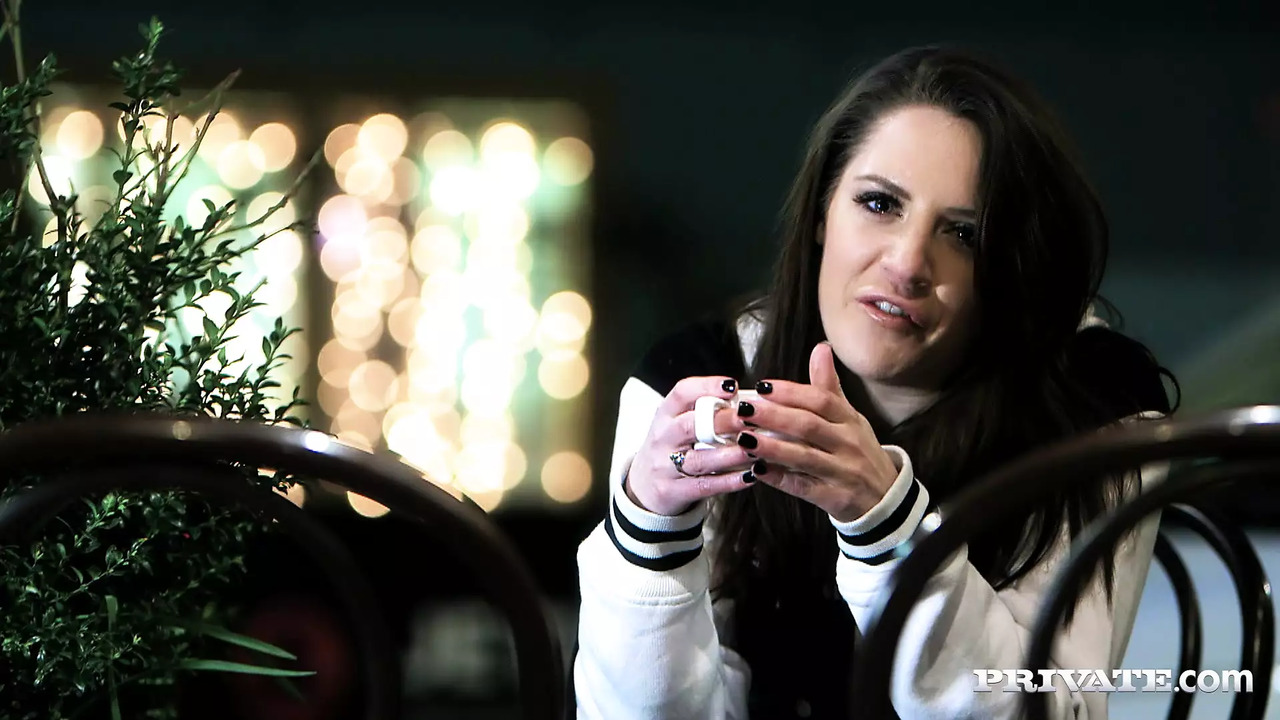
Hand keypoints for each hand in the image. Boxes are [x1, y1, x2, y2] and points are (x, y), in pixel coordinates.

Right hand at [626, 376, 757, 515]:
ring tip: (754, 449)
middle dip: (721, 420)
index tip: (731, 386)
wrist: (642, 486)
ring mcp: (664, 466)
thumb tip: (748, 403)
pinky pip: (704, 486)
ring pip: (699, 459)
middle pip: (690, 425)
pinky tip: (749, 476)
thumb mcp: (676, 424)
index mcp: (665, 415)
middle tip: (748, 418)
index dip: (706, 386)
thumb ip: (704, 412)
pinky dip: (728, 482)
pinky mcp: (672, 491)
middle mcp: (663, 438)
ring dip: (730, 455)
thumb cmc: (670, 448)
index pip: (681, 393)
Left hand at [733, 343, 898, 521]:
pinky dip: (780, 478)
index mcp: (850, 420)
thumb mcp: (850, 419)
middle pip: (809, 425)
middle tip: (744, 409)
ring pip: (804, 457)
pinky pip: (804, 487)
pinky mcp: (835, 498)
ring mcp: (844, 472)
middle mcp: (849, 443)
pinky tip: (757, 470)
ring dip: (772, 447)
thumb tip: (820, 348)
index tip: (762, 386)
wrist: (886, 499)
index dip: (791, 392)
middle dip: (775, 416)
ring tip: (744, 439)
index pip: (821, 400)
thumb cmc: (859, 452)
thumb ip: (829, 387)